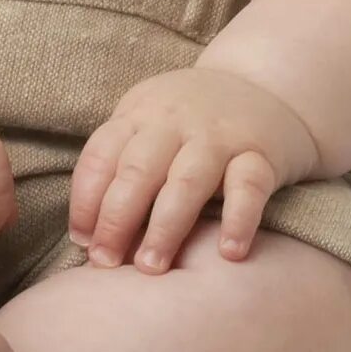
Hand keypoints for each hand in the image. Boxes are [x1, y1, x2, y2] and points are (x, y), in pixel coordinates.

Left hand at [68, 67, 321, 273]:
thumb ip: (122, 166)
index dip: (85, 201)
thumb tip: (89, 238)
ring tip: (151, 267)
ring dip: (165, 227)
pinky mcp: (262, 153)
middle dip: (117, 220)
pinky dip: (239, 219)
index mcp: (141, 114)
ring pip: (187, 181)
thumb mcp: (150, 125)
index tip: (83, 243)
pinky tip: (229, 253)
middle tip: (106, 263)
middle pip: (138, 170)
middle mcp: (176, 121)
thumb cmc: (194, 121)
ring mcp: (220, 136)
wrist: (267, 84)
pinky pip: (249, 186)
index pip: (101, 156)